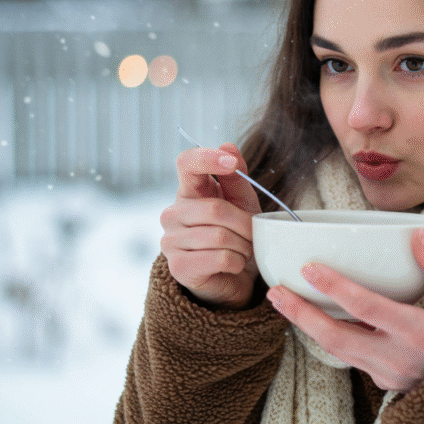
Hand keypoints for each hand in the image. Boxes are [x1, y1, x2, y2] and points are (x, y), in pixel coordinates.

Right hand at [161, 143, 261, 308]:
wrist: (233, 278)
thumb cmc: (236, 235)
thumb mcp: (242, 203)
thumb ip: (236, 177)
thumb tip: (228, 145)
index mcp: (188, 192)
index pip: (186, 162)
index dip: (208, 158)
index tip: (230, 162)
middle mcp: (172, 213)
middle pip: (215, 209)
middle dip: (245, 224)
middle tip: (253, 235)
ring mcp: (170, 241)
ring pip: (219, 235)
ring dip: (243, 245)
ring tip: (243, 250)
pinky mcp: (178, 267)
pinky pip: (219, 257)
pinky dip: (236, 262)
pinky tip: (233, 265)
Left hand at [266, 229, 423, 391]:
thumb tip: (417, 235)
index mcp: (416, 332)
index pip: (366, 308)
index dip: (335, 287)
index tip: (309, 268)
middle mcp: (395, 356)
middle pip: (335, 336)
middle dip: (301, 314)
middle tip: (276, 291)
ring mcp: (385, 372)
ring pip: (334, 349)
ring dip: (305, 325)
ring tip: (283, 301)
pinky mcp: (379, 380)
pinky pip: (347, 356)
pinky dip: (327, 335)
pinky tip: (312, 317)